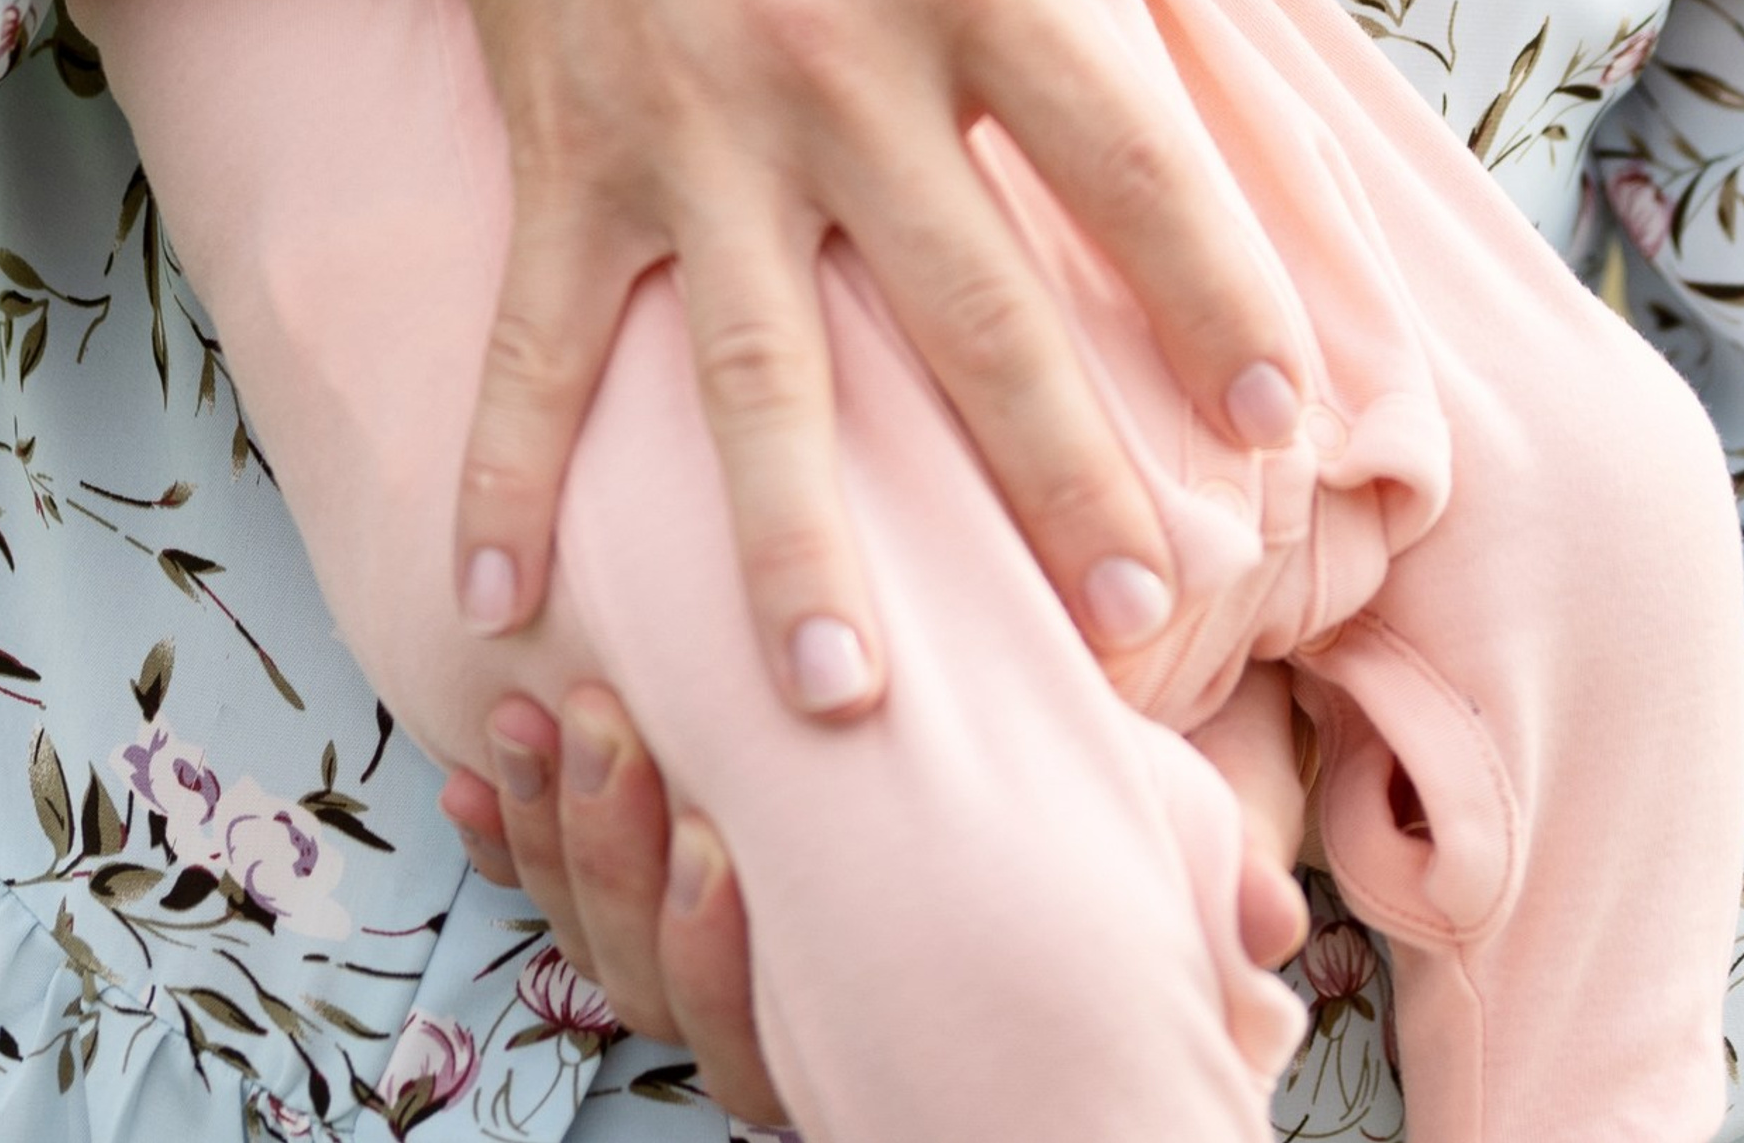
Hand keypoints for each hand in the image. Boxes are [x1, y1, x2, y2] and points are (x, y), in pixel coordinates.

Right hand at [380, 0, 1304, 712]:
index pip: (1125, 155)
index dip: (1213, 290)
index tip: (1280, 421)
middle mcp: (838, 72)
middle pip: (975, 310)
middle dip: (1063, 484)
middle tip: (1147, 634)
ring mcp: (694, 132)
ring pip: (763, 373)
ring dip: (801, 545)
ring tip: (851, 708)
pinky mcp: (574, 156)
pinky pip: (545, 335)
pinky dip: (512, 465)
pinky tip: (499, 603)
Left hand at [436, 670, 1312, 1106]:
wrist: (1018, 948)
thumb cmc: (1077, 883)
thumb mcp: (1122, 871)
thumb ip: (1172, 884)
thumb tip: (1274, 927)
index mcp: (863, 1019)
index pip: (756, 1029)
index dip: (713, 947)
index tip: (714, 848)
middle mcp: (771, 1015)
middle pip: (648, 974)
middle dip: (612, 851)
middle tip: (605, 730)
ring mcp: (698, 963)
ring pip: (591, 935)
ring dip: (554, 825)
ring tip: (539, 715)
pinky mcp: (642, 900)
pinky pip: (553, 897)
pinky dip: (508, 838)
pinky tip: (468, 774)